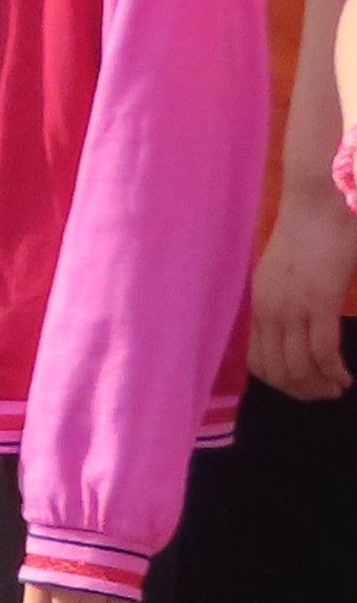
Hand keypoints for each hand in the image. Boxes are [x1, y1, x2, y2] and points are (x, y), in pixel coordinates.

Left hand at [253, 183, 356, 399]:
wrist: (318, 207)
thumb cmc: (306, 240)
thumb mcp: (280, 277)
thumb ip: (279, 306)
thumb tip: (288, 336)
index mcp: (257, 306)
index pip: (257, 362)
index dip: (280, 383)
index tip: (301, 389)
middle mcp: (269, 311)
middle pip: (278, 371)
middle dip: (302, 391)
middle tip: (324, 395)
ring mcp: (293, 307)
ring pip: (300, 367)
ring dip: (320, 386)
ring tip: (337, 388)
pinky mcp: (320, 301)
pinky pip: (323, 351)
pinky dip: (334, 371)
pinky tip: (344, 377)